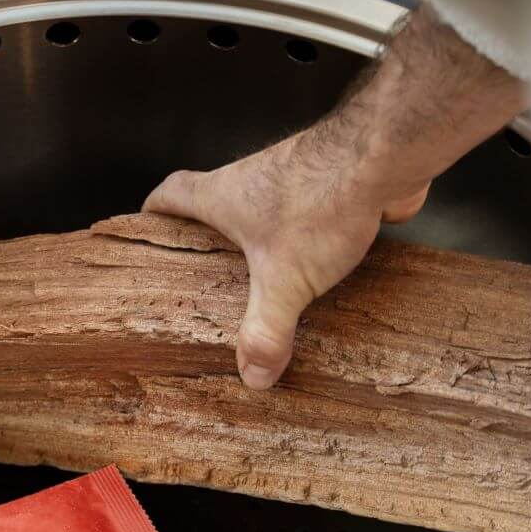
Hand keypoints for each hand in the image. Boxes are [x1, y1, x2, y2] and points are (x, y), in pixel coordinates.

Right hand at [144, 137, 427, 390]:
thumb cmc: (320, 202)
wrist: (383, 154)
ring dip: (259, 239)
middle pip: (215, 202)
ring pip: (263, 208)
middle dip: (207, 236)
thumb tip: (254, 377)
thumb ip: (266, 332)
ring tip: (262, 282)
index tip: (147, 229)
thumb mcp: (284, 283)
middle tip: (205, 274)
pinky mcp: (331, 181)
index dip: (156, 211)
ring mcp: (292, 176)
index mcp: (224, 196)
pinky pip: (307, 212)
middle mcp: (253, 179)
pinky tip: (322, 271)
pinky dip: (305, 239)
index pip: (172, 193)